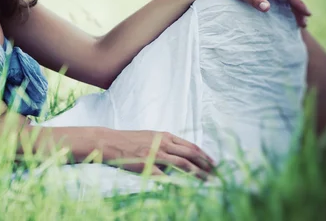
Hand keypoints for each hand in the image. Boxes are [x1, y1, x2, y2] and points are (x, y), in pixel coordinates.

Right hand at [99, 129, 214, 179]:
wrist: (109, 142)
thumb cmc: (128, 140)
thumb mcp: (149, 137)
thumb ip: (164, 144)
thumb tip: (177, 154)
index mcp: (165, 136)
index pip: (191, 146)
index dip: (204, 155)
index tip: (214, 164)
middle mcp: (163, 143)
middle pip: (191, 154)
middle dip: (206, 165)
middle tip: (217, 174)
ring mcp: (156, 154)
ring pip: (183, 163)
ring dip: (198, 173)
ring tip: (208, 181)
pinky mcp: (147, 165)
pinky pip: (166, 176)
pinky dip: (178, 182)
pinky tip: (186, 188)